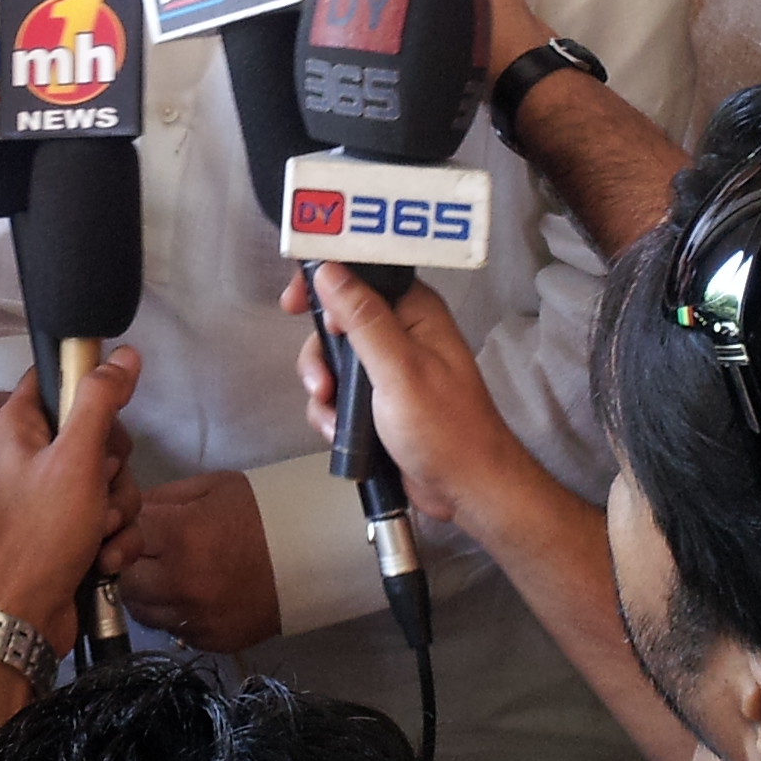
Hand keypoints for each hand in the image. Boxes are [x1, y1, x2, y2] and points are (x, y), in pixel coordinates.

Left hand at [0, 350, 141, 650]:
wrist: (25, 620)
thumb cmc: (40, 536)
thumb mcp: (76, 459)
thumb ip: (100, 401)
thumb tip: (124, 354)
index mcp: (18, 428)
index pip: (57, 379)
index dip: (91, 391)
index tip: (108, 417)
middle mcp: (29, 457)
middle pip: (96, 434)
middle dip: (113, 469)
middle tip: (100, 488)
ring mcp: (48, 497)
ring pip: (108, 480)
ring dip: (118, 509)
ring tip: (100, 534)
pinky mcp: (68, 531)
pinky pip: (109, 518)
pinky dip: (114, 538)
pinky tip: (104, 558)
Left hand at [107, 469, 278, 655]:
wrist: (317, 553)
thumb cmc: (263, 511)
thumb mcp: (212, 488)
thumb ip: (163, 499)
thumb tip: (125, 512)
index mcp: (182, 537)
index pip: (122, 539)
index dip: (121, 531)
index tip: (127, 528)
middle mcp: (183, 583)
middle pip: (124, 580)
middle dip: (127, 564)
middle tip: (145, 553)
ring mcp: (197, 618)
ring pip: (142, 611)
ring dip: (146, 592)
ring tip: (167, 573)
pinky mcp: (211, 641)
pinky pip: (172, 630)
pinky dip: (173, 613)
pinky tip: (191, 593)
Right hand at [290, 265, 553, 542]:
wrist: (465, 490)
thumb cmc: (445, 428)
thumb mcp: (400, 369)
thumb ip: (363, 318)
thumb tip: (330, 270)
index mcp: (414, 311)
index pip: (362, 274)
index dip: (325, 280)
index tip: (295, 301)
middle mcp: (401, 333)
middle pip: (337, 320)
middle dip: (322, 353)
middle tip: (320, 380)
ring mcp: (387, 368)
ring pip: (333, 360)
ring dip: (323, 388)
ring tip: (333, 416)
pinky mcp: (377, 401)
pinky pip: (338, 393)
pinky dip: (331, 412)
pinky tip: (339, 433)